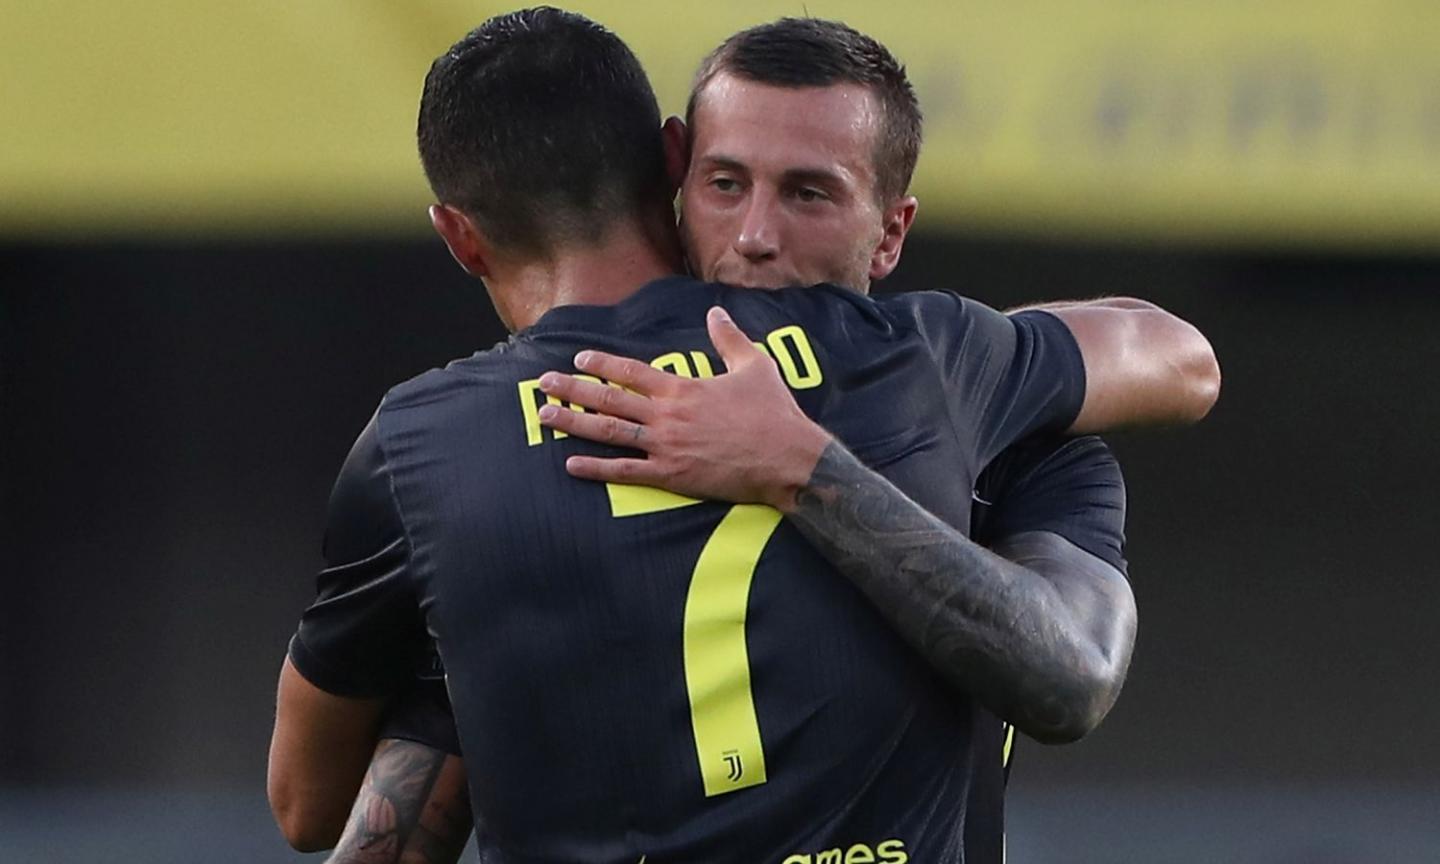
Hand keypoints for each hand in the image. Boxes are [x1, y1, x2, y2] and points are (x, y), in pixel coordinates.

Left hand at [536, 306, 832, 510]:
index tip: (579, 359)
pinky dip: (597, 469)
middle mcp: (667, 415)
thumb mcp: (755, 365)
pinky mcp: (672, 475)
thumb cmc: (774, 413)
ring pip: (609, 432)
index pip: (631, 372)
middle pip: (609, 400)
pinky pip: (626, 472)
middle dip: (573, 390)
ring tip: (545, 416)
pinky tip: (571, 464)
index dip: (602, 364)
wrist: (788, 458)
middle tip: (543, 385)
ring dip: (574, 423)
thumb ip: (729, 338)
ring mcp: (666, 446)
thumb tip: (716, 312)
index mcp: (682, 388)